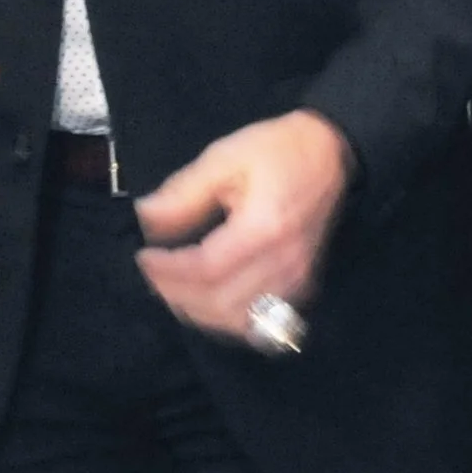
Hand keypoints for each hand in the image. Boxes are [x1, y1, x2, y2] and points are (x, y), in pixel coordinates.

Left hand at [133, 111, 352, 340]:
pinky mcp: (301, 288)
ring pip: (237, 321)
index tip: (142, 257)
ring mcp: (297, 282)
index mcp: (264, 230)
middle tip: (151, 274)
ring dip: (198, 311)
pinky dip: (225, 318)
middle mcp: (284, 265)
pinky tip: (205, 300)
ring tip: (173, 287)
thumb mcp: (224, 158)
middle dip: (176, 294)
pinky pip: (257, 322)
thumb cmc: (276, 150)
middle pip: (219, 303)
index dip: (168, 271)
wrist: (329, 153)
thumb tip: (143, 220)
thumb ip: (183, 194)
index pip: (206, 270)